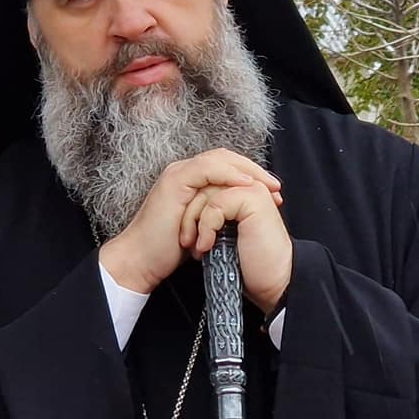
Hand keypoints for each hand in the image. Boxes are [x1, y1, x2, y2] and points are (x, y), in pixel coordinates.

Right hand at [98, 149, 290, 313]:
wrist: (142, 261)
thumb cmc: (169, 250)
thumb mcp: (203, 228)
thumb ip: (219, 215)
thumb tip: (243, 215)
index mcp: (192, 180)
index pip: (227, 166)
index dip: (252, 175)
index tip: (273, 193)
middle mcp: (184, 172)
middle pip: (227, 157)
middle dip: (255, 170)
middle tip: (276, 187)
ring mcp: (178, 174)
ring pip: (219, 159)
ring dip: (247, 171)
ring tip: (267, 186)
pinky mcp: (175, 182)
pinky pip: (208, 169)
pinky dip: (229, 174)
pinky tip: (246, 184)